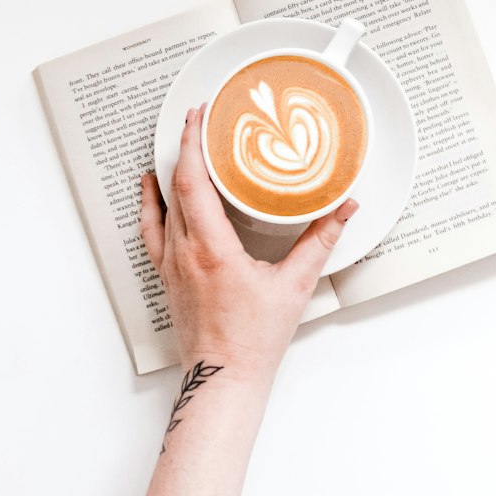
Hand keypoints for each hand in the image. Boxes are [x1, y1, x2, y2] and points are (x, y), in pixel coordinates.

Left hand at [139, 105, 357, 386]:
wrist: (224, 378)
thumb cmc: (255, 339)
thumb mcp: (296, 285)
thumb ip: (321, 240)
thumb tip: (344, 208)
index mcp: (213, 250)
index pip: (192, 182)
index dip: (192, 144)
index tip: (199, 117)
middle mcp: (185, 253)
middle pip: (176, 185)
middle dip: (185, 146)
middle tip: (200, 118)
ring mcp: (171, 265)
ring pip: (164, 204)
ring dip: (172, 169)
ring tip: (184, 142)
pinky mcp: (167, 276)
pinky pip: (152, 230)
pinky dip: (151, 203)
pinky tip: (152, 187)